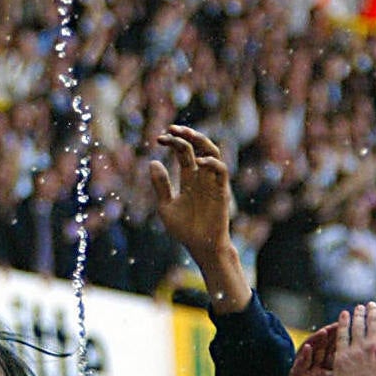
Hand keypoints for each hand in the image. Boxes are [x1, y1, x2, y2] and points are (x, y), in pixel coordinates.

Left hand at [149, 125, 233, 264]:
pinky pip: (221, 171)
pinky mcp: (222, 191)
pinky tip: (199, 162)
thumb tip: (153, 162)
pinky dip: (212, 163)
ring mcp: (212, 182)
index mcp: (189, 177)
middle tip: (171, 128)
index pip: (183, 152)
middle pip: (198, 146)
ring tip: (186, 135)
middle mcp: (202, 176)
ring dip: (201, 141)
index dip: (172, 142)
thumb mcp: (166, 207)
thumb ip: (161, 186)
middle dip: (186, 134)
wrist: (200, 246)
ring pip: (212, 152)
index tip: (159, 139)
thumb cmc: (185, 229)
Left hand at [323, 304, 375, 375]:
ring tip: (358, 308)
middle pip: (374, 322)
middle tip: (371, 305)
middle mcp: (375, 348)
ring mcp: (357, 351)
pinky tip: (343, 315)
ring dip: (358, 314)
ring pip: (358, 325)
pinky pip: (342, 334)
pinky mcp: (342, 357)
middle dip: (374, 311)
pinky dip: (343, 322)